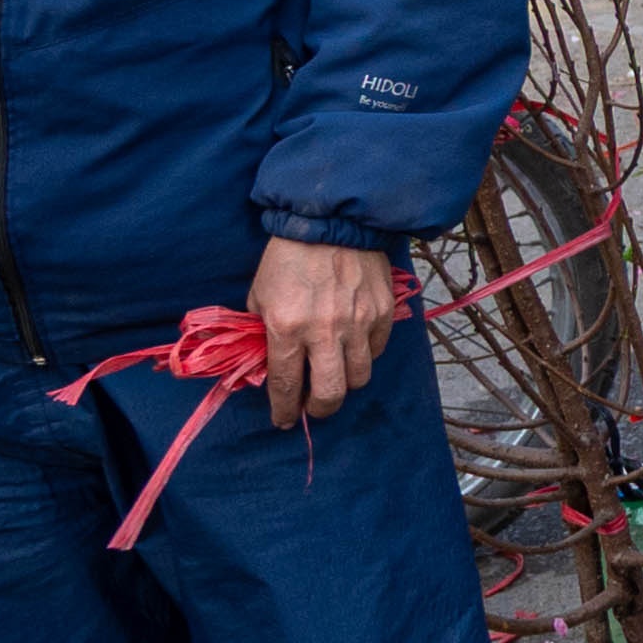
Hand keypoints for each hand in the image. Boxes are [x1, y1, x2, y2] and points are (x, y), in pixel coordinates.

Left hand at [250, 237, 401, 428]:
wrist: (331, 222)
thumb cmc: (287, 258)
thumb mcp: (260, 295)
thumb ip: (264, 331)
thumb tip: (270, 362)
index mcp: (287, 327)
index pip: (286, 384)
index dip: (284, 410)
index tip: (283, 420)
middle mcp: (325, 331)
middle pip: (331, 393)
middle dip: (320, 408)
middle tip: (314, 406)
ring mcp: (358, 323)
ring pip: (359, 377)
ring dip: (345, 383)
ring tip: (336, 375)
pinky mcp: (382, 312)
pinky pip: (377, 349)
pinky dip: (365, 355)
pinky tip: (354, 347)